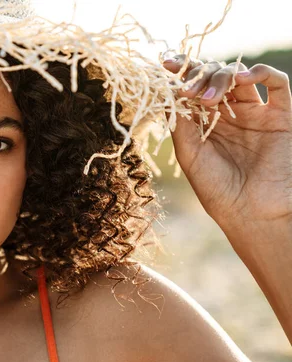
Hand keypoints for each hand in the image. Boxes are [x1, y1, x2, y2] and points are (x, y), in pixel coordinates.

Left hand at [162, 54, 291, 230]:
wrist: (251, 213)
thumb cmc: (217, 190)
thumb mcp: (190, 154)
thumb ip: (181, 123)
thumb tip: (168, 92)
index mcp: (203, 123)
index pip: (191, 88)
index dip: (180, 72)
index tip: (165, 64)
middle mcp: (228, 115)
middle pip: (213, 77)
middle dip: (199, 76)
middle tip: (190, 91)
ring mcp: (254, 113)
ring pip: (239, 77)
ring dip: (222, 76)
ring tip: (211, 96)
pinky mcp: (280, 116)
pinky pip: (277, 84)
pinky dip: (260, 73)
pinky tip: (243, 78)